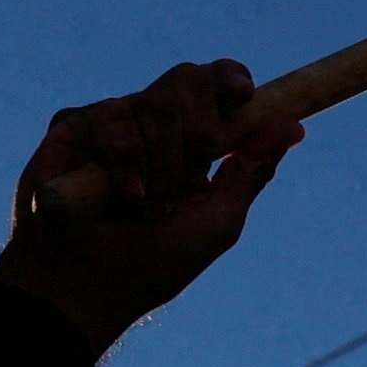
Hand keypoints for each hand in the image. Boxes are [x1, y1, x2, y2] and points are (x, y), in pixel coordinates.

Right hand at [0, 59, 297, 354]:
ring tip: (144, 204)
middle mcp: (150, 124)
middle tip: (191, 174)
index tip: (242, 96)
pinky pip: (109, 115)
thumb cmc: (154, 264)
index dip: (229, 79)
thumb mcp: (218, 220)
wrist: (90, 287)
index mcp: (190, 140)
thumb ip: (251, 170)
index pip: (214, 83)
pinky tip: (120, 194)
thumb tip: (294, 126)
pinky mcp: (71, 129)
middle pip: (187, 79)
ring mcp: (111, 124)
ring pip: (151, 101)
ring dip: (161, 160)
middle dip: (198, 128)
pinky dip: (123, 157)